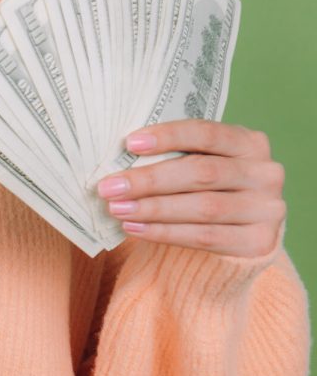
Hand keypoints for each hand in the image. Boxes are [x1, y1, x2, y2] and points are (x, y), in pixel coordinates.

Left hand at [96, 119, 286, 257]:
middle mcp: (265, 173)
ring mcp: (267, 209)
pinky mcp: (259, 242)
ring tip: (117, 209)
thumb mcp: (199, 160)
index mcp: (249, 142)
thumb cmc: (206, 185)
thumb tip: (119, 155)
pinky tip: (135, 229)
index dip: (168, 137)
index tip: (130, 143)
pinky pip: (205, 237)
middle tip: (109, 186)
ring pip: (202, 208)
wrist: (239, 229)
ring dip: (153, 209)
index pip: (206, 133)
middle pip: (201, 173)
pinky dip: (164, 233)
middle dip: (149, 180)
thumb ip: (174, 154)